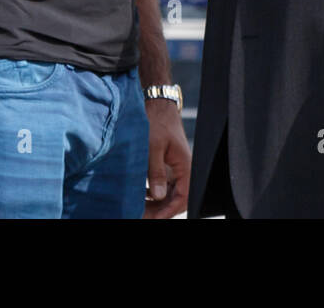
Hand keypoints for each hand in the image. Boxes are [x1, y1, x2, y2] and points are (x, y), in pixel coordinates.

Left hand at [142, 97, 190, 218]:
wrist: (157, 105)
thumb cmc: (157, 121)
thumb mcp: (153, 146)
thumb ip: (156, 172)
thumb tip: (157, 196)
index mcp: (185, 166)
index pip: (182, 197)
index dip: (168, 211)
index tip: (152, 219)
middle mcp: (182, 170)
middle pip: (176, 199)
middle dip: (160, 211)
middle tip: (141, 216)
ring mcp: (174, 169)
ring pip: (169, 194)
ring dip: (156, 204)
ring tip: (138, 209)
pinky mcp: (166, 166)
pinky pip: (163, 186)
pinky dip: (152, 194)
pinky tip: (139, 196)